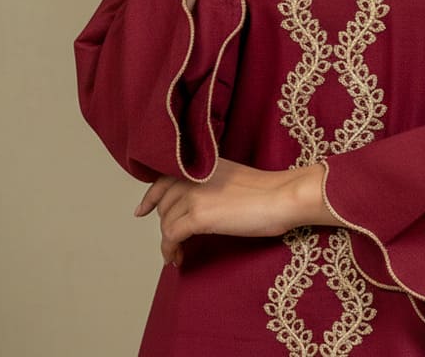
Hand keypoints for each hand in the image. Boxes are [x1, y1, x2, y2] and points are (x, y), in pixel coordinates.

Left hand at [133, 158, 340, 266]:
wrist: (282, 196)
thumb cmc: (268, 191)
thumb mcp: (232, 179)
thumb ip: (211, 184)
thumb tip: (198, 204)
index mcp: (203, 165)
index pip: (165, 178)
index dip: (150, 196)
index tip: (141, 210)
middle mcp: (194, 176)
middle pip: (164, 203)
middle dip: (166, 224)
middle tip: (174, 242)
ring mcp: (194, 194)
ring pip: (165, 222)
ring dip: (168, 241)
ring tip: (178, 254)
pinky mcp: (198, 216)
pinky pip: (171, 236)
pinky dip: (170, 250)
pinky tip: (178, 259)